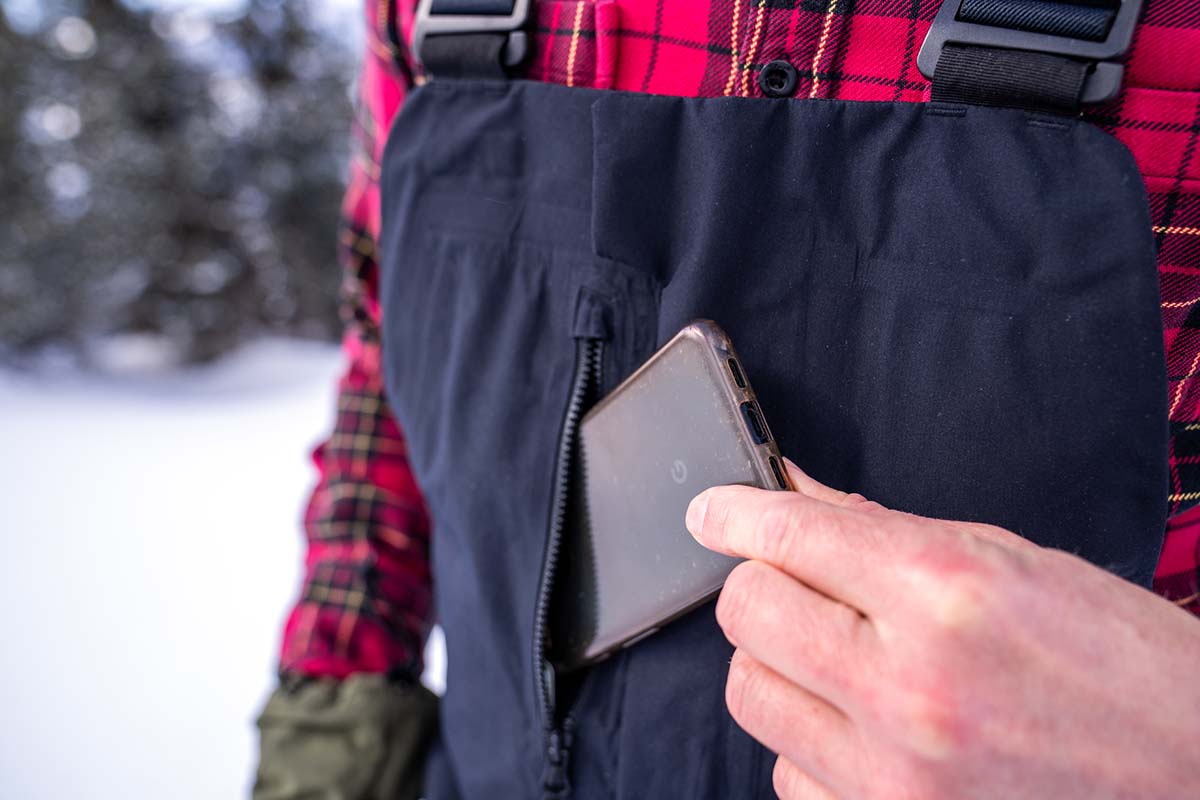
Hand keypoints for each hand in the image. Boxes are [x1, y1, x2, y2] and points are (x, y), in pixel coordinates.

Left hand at [686, 460, 1199, 799]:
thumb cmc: (1120, 662)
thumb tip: (789, 494)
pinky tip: (866, 727)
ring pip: (751, 692)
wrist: (1195, 774)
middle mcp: (908, 687)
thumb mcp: (1010, 560)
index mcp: (945, 592)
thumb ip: (879, 529)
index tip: (712, 510)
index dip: (735, 511)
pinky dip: (811, 740)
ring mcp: (894, 776)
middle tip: (806, 584)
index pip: (789, 534)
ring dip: (782, 663)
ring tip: (844, 658)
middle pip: (747, 612)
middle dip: (764, 584)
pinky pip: (787, 770)